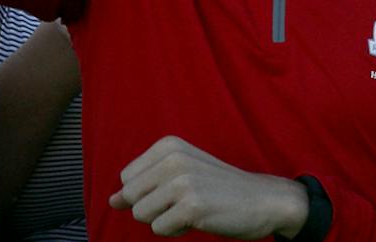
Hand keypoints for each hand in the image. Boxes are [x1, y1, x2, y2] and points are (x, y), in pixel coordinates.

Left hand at [109, 136, 308, 238]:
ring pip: (141, 215)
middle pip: (131, 199)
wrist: (263, 200)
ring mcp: (183, 182)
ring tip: (193, 209)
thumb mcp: (181, 175)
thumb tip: (112, 201)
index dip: (149, 193)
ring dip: (165, 220)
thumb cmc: (220, 189)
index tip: (179, 189)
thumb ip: (144, 185)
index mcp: (169, 145)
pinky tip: (200, 219)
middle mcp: (174, 159)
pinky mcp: (192, 206)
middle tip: (186, 201)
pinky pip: (160, 229)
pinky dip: (177, 231)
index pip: (127, 180)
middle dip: (153, 208)